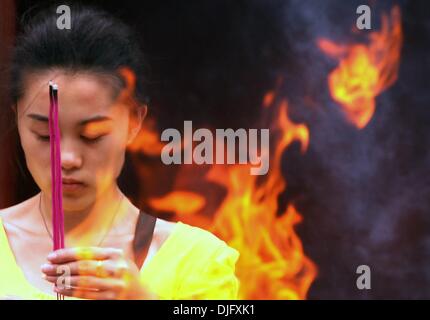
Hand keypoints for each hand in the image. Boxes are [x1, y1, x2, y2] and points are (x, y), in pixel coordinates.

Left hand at [41, 247, 157, 299]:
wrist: (140, 294)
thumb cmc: (122, 274)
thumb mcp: (115, 260)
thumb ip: (97, 257)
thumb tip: (65, 257)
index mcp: (116, 254)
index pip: (87, 252)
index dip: (67, 254)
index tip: (51, 256)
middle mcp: (117, 267)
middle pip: (83, 266)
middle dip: (61, 267)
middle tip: (45, 268)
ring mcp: (115, 284)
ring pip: (83, 281)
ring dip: (62, 280)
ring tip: (49, 278)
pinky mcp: (111, 298)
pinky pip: (86, 294)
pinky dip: (70, 291)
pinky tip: (59, 289)